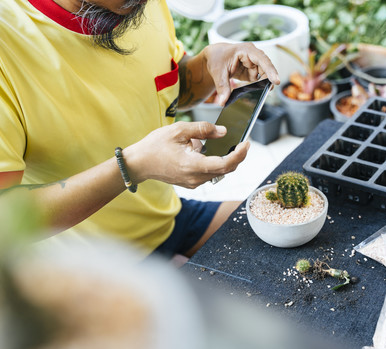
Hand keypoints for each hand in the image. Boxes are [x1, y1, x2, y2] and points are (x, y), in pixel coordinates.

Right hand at [123, 122, 249, 187]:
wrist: (139, 164)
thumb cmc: (155, 146)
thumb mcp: (178, 130)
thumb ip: (203, 130)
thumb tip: (223, 132)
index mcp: (193, 165)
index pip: (225, 164)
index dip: (239, 154)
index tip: (247, 143)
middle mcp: (195, 178)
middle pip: (226, 170)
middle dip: (236, 156)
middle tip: (242, 142)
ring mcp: (193, 183)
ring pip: (218, 172)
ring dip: (224, 159)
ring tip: (220, 144)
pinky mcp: (191, 183)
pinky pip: (209, 173)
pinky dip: (214, 163)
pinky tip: (205, 151)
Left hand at [203, 43, 279, 105]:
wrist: (213, 57)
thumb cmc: (216, 58)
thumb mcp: (218, 72)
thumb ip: (222, 87)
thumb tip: (223, 102)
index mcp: (246, 50)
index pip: (262, 59)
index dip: (270, 70)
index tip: (276, 80)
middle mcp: (253, 56)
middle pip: (266, 68)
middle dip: (268, 79)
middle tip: (268, 91)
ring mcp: (253, 64)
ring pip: (264, 75)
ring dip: (262, 84)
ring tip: (261, 92)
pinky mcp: (252, 72)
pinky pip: (258, 80)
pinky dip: (257, 86)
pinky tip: (255, 90)